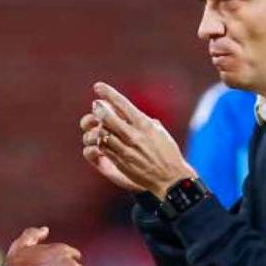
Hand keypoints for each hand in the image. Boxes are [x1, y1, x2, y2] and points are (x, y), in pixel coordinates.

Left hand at [80, 82, 195, 198]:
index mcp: (145, 125)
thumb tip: (133, 112)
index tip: (98, 87)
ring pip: (103, 133)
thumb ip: (145, 121)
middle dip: (99, 109)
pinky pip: (104, 148)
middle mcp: (135, 136)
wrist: (170, 179)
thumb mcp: (160, 133)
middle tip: (96, 105)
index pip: (123, 104)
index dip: (108, 93)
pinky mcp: (121, 162)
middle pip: (108, 118)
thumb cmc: (168, 154)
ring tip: (96, 122)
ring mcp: (126, 150)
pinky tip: (100, 138)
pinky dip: (100, 141)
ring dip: (97, 126)